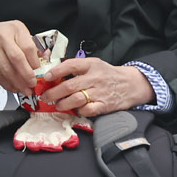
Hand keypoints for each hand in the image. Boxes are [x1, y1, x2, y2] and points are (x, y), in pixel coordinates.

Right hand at [0, 20, 42, 95]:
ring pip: (5, 69)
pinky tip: (13, 87)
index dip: (34, 62)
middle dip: (26, 75)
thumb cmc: (2, 33)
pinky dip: (6, 83)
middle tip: (33, 84)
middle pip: (16, 59)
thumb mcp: (19, 32)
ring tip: (25, 89)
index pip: (28, 47)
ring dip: (17, 82)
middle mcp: (3, 37)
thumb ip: (31, 45)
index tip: (39, 71)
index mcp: (16, 29)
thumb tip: (45, 58)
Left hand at [39, 57, 155, 118]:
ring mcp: (100, 92)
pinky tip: (76, 109)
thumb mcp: (95, 65)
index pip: (71, 65)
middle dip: (53, 93)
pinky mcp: (104, 105)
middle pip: (69, 86)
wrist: (131, 84)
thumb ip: (77, 68)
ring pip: (75, 99)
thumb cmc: (108, 75)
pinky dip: (79, 111)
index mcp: (92, 65)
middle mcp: (96, 78)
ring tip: (58, 105)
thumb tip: (53, 75)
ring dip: (62, 104)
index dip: (56, 71)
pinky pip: (87, 110)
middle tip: (45, 96)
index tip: (46, 77)